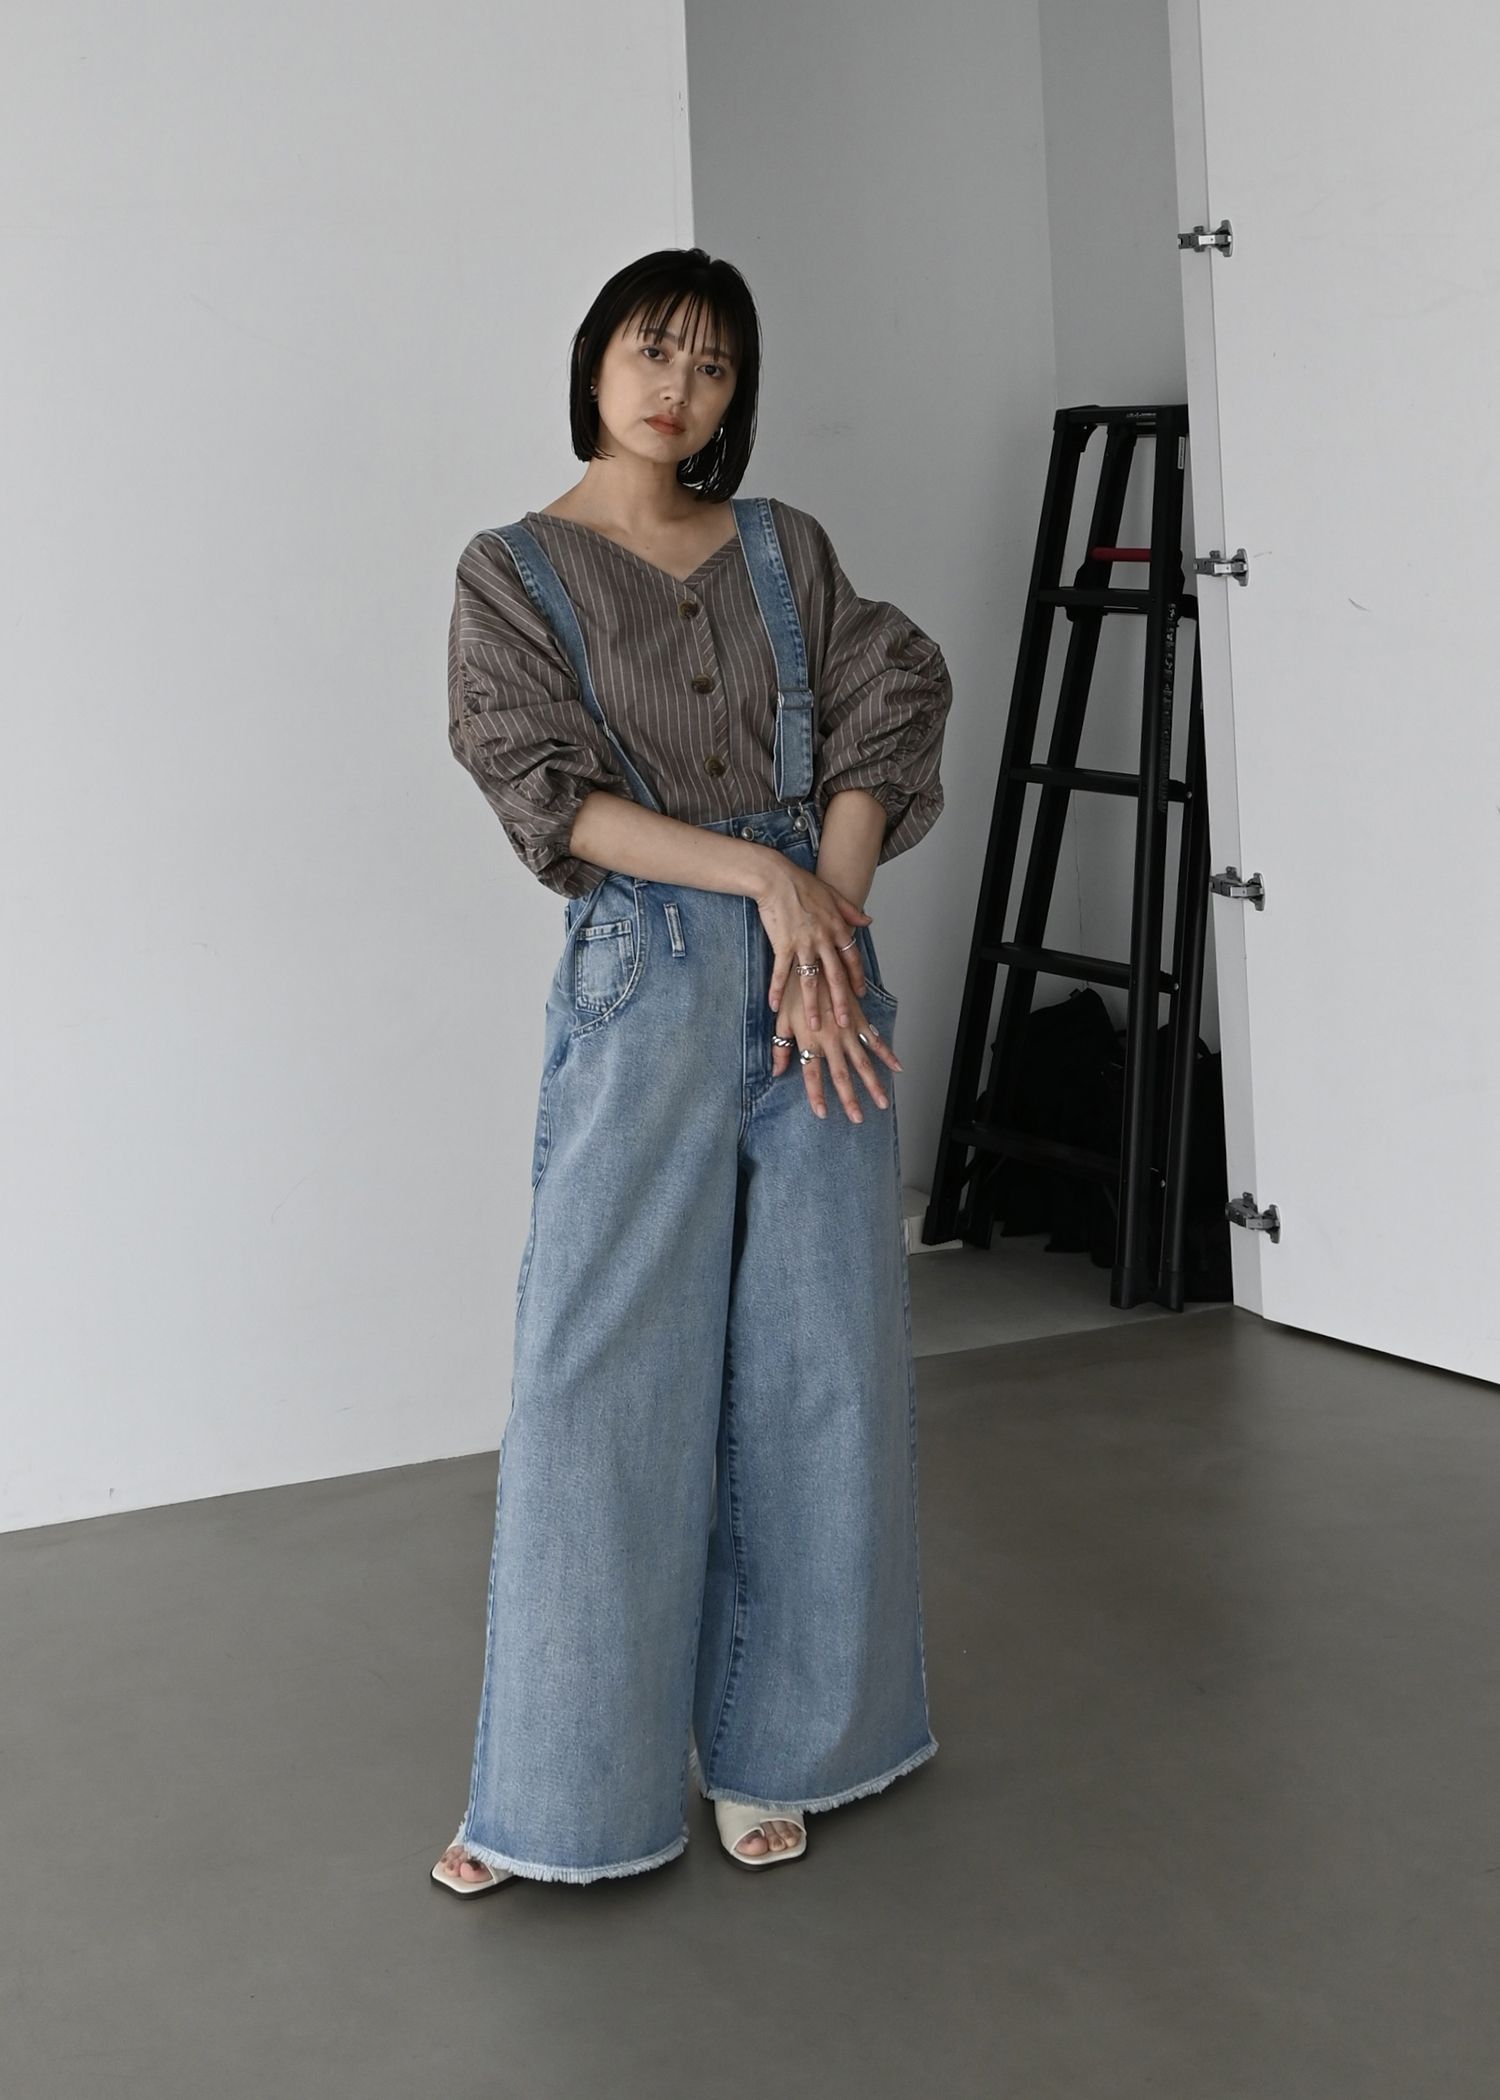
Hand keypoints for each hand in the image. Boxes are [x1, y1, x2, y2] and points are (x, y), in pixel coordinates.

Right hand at [754, 861, 869, 1031]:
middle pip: (835, 976)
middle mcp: (823, 938)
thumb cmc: (803, 884)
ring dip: (812, 1004)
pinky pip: (781, 972)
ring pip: (810, 980)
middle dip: (840, 1001)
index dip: (856, 977)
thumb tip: (868, 921)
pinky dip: (777, 990)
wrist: (777, 877)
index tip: (860, 994)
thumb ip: (851, 911)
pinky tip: (775, 1006)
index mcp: (837, 927)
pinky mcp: (783, 944)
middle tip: (844, 1023)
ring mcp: (803, 943)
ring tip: (813, 1025)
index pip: (852, 958)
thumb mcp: (833, 895)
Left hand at [773, 967, 901, 1122]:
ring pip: (863, 1062)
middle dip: (850, 1098)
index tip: (823, 1113)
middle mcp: (830, 1039)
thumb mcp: (780, 1020)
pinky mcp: (859, 1019)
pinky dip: (887, 1054)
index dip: (817, 1095)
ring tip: (882, 1102)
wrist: (814, 963)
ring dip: (873, 1083)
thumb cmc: (793, 991)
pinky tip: (898, 1068)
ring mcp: (847, 1030)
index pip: (812, 1074)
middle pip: (842, 1074)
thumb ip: (780, 1047)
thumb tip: (776, 1072)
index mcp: (809, 1040)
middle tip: (858, 1118)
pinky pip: (875, 1040)